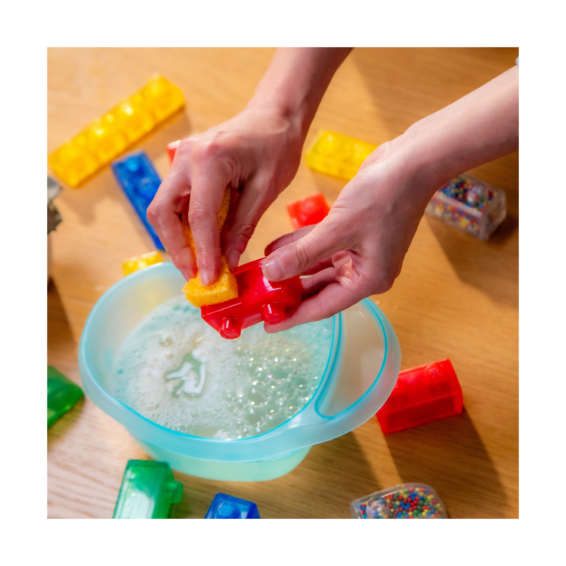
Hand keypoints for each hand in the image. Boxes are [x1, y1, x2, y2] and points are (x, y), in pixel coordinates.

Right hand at [147, 105, 302, 283]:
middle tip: (195, 276)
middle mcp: (185, 158)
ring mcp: (180, 161)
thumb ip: (242, 227)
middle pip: (162, 213)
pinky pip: (173, 203)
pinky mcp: (183, 168)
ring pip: (162, 209)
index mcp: (210, 159)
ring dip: (176, 240)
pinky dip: (182, 227)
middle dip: (176, 249)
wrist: (273, 115)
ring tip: (197, 266)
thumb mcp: (265, 190)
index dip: (203, 253)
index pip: (198, 217)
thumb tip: (226, 262)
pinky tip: (198, 246)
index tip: (210, 280)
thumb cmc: (276, 146)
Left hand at [262, 136, 436, 331]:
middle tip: (259, 299)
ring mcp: (359, 251)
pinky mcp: (352, 233)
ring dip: (291, 267)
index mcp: (368, 280)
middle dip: (289, 292)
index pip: (324, 306)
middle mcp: (364, 271)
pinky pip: (320, 246)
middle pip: (319, 289)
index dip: (294, 317)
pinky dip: (300, 247)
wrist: (411, 161)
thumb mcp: (339, 228)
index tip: (269, 326)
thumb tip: (270, 273)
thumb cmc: (384, 196)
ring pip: (317, 266)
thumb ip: (303, 253)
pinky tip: (275, 248)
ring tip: (260, 272)